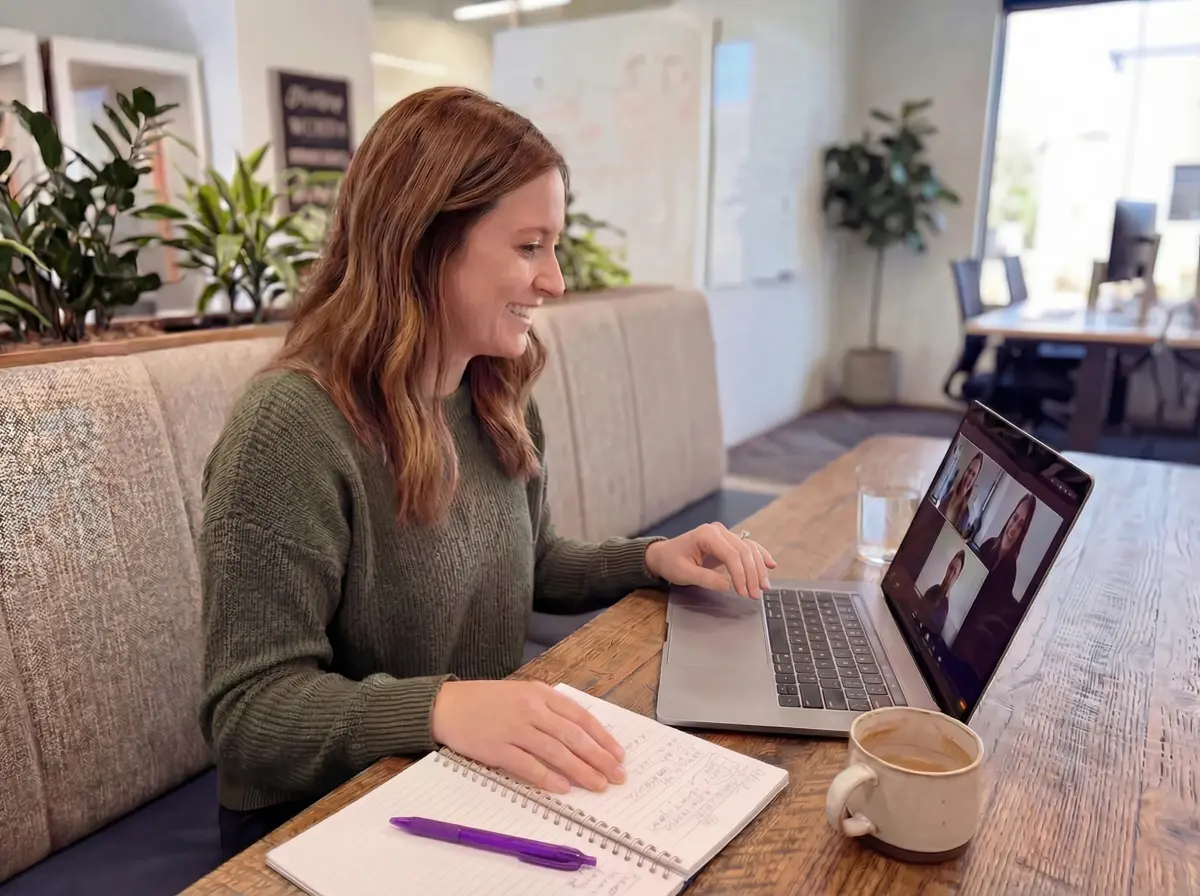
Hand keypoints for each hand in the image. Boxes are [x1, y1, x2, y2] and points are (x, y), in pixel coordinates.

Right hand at [430, 680, 625, 794]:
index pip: (580, 717)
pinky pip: (528, 765)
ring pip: (556, 751)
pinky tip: (563, 788)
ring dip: (580, 771)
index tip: (618, 754)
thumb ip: (549, 711)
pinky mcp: (496, 747)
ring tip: (598, 785)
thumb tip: (582, 738)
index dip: (602, 737)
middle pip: (573, 736)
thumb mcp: (522, 694)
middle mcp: (530, 708)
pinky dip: (547, 778)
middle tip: (617, 775)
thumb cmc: (487, 701)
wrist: (446, 704)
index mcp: (540, 693)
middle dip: (599, 757)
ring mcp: (514, 728)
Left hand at [644, 522, 776, 598]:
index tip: (744, 592)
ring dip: (759, 568)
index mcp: (706, 535)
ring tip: (763, 587)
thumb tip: (728, 585)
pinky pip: (748, 547)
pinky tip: (770, 565)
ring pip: (749, 549)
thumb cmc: (671, 562)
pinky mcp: (728, 542)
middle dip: (752, 574)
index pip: (732, 554)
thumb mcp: (683, 573)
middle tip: (755, 595)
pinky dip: (760, 556)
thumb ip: (705, 578)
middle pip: (744, 551)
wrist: (663, 555)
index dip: (741, 574)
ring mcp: (724, 535)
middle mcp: (718, 531)